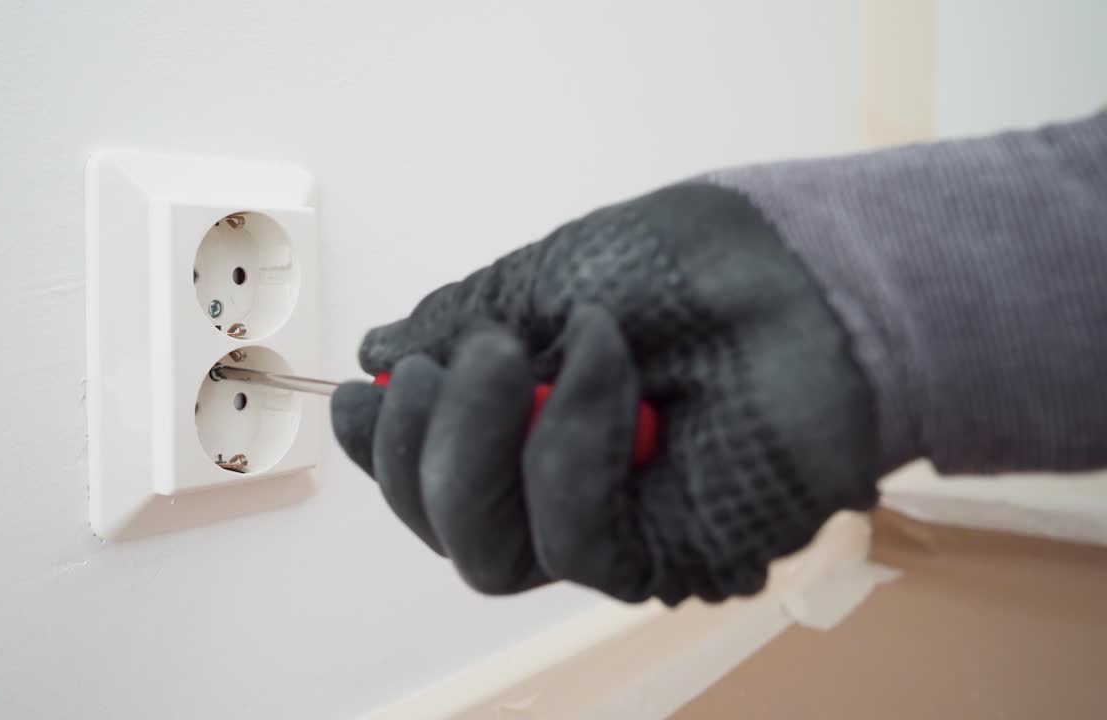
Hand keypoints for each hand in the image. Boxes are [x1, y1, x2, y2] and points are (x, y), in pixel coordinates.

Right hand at [331, 181, 879, 604]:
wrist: (806, 267)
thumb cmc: (695, 264)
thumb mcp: (546, 278)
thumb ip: (459, 323)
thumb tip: (379, 349)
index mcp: (529, 424)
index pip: (429, 471)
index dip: (383, 446)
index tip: (364, 388)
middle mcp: (563, 487)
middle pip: (448, 529)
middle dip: (423, 445)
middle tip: (457, 358)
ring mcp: (616, 526)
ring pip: (492, 557)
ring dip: (483, 445)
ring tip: (520, 352)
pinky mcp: (671, 552)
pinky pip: (579, 540)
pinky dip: (573, 442)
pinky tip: (608, 362)